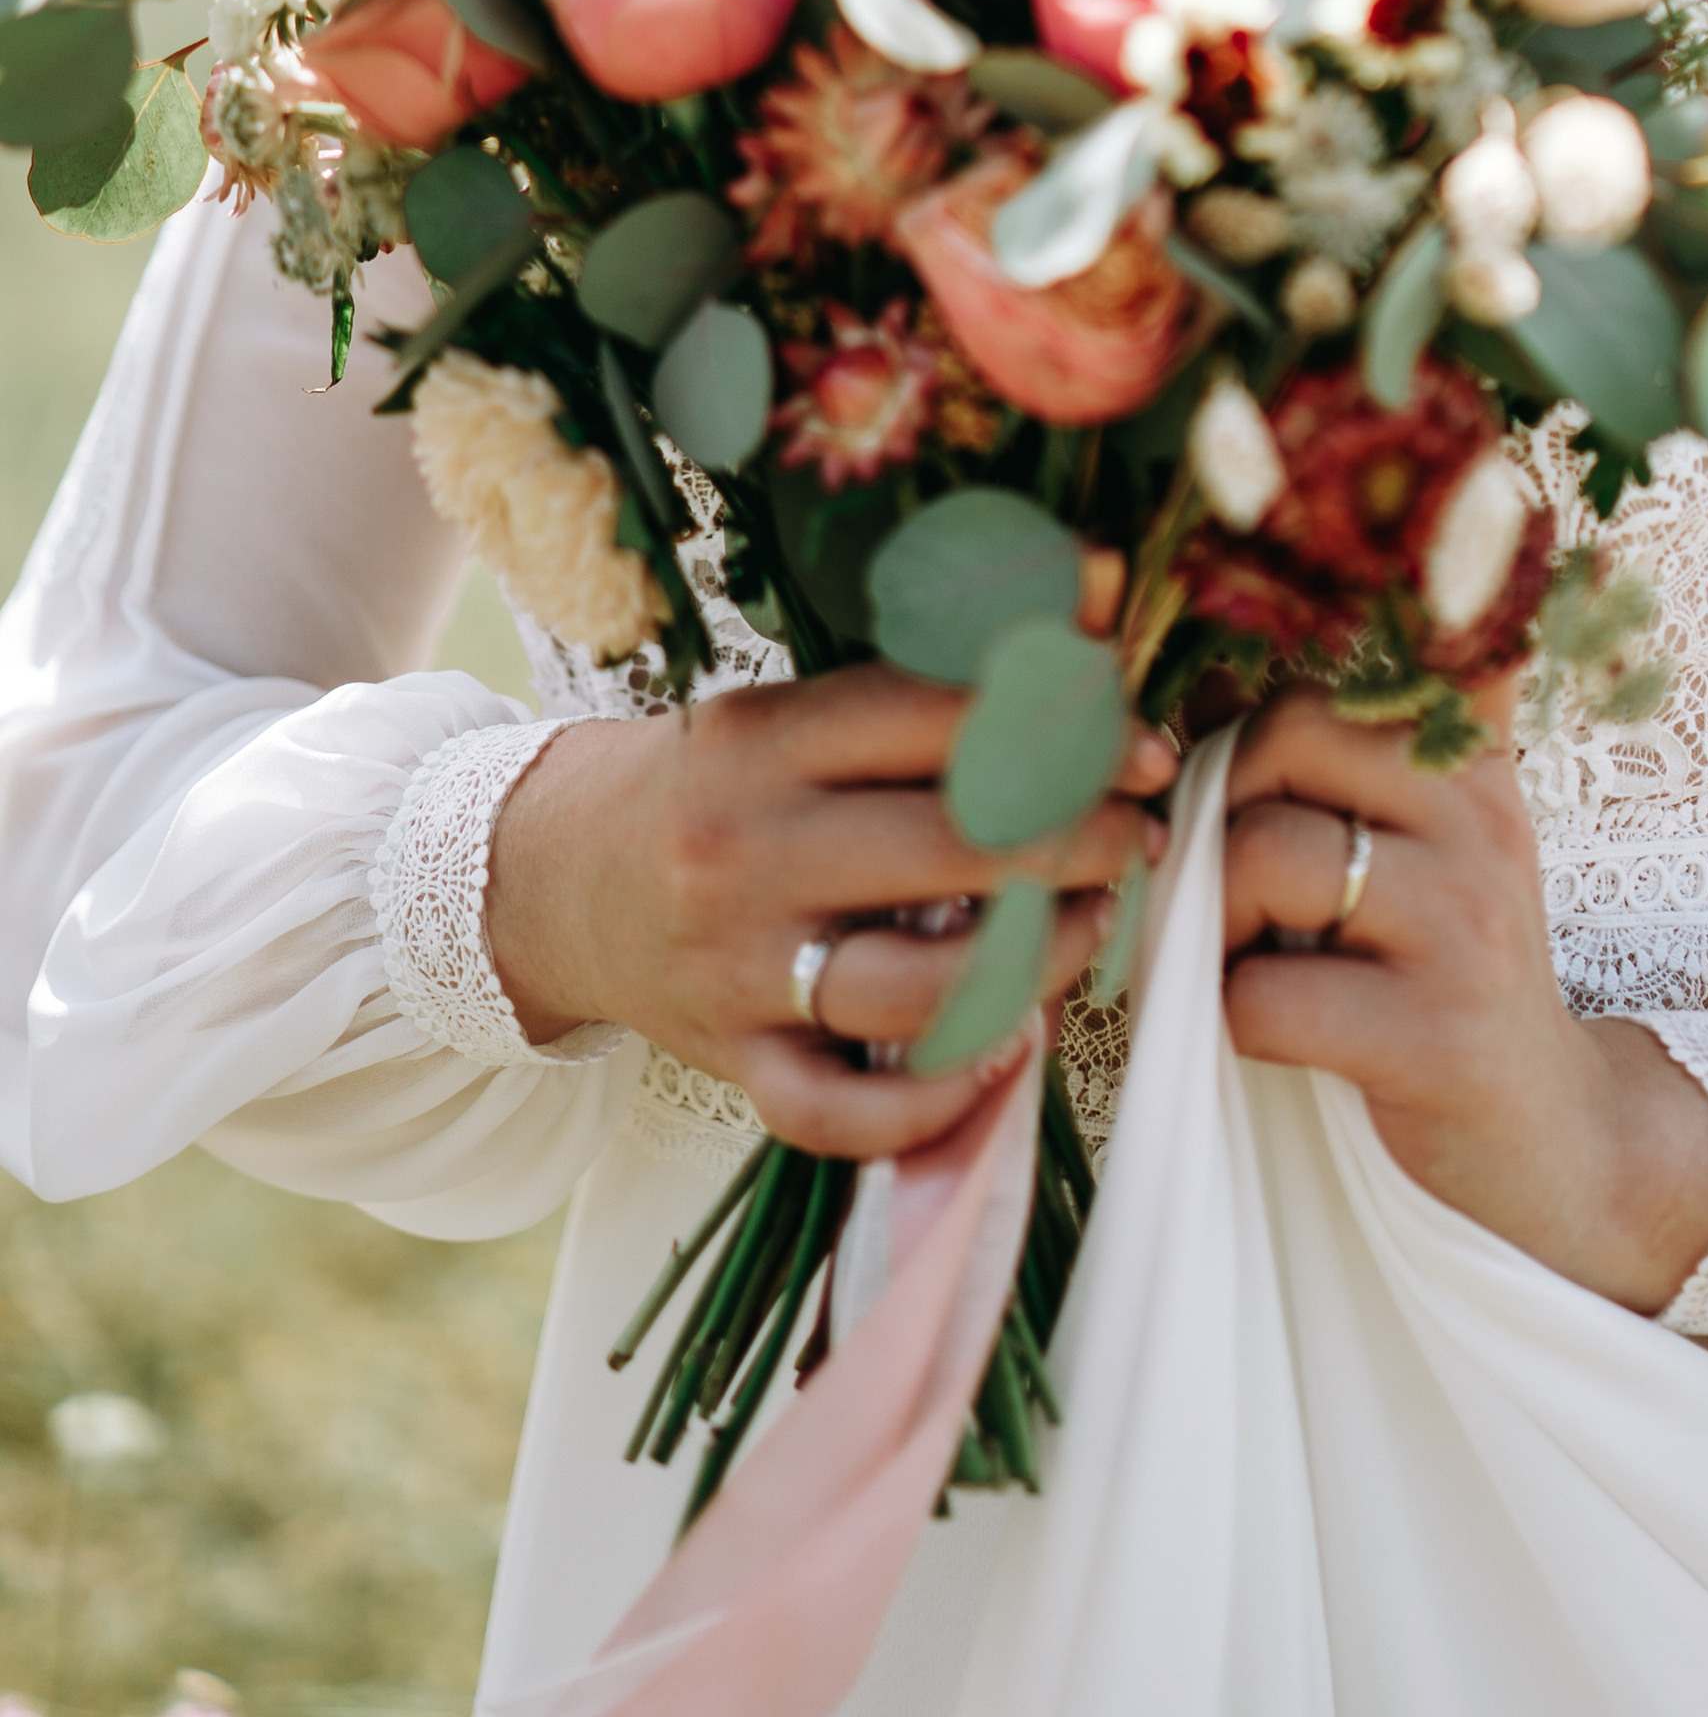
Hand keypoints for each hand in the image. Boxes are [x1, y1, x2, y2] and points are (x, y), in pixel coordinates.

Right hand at [487, 665, 1175, 1161]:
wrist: (558, 878)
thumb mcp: (797, 711)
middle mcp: (745, 850)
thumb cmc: (719, 785)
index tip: (1141, 746)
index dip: (1064, 727)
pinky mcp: (733, 1063)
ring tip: (1093, 926)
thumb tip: (1100, 604)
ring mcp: (736, 969)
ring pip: (919, 989)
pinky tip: (1004, 1052)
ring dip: (1040, 962)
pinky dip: (938, 1100)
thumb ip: (932, 685)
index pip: (938, 718)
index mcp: (765, 737)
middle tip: (1137, 838)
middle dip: (1079, 842)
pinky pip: (844, 1112)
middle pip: (950, 849)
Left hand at [1221, 684, 1707, 1313]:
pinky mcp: (1433, 1034)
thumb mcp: (1426, 845)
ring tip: (1241, 956)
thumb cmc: (1451, 978)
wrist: (1552, 1136)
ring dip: (1212, 915)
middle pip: (1286, 734)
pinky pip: (1263, 994)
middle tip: (1229, 881)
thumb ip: (1344, 758)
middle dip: (1219, 803)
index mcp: (1470, 759)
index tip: (1238, 790)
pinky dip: (1231, 1016)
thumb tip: (1214, 681)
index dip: (1247, 725)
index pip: (1333, 673)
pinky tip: (1268, 1032)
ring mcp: (1461, 924)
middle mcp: (1477, 820)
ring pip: (1263, 854)